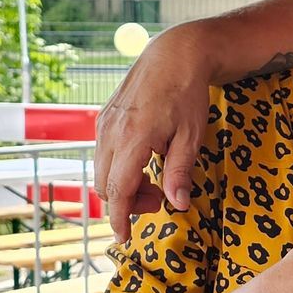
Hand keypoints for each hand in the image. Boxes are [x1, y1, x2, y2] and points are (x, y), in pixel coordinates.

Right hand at [95, 26, 218, 237]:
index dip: (119, 218)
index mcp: (132, 138)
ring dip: (122, 185)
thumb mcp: (191, 137)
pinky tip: (142, 161)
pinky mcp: (104, 117)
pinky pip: (102, 154)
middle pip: (105, 185)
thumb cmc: (187, 94)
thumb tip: (177, 205)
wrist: (174, 55)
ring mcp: (104, 123)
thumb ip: (180, 172)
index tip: (123, 237)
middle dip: (127, 202)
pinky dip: (117, 167)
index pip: (118, 191)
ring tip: (154, 179)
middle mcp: (110, 132)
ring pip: (100, 170)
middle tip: (159, 199)